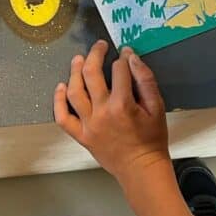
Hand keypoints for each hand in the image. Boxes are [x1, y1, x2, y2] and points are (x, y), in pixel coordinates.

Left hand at [53, 40, 169, 186]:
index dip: (122, 57)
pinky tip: (61, 87)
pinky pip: (63, 117)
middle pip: (91, 74)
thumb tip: (132, 58)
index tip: (124, 52)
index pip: (118, 70)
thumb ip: (145, 80)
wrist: (141, 169)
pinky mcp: (81, 136)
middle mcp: (101, 113)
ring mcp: (88, 125)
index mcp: (122, 105)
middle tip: (99, 46)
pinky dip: (58, 101)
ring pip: (74, 92)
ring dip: (74, 72)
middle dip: (95, 55)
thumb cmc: (152, 139)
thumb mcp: (157, 107)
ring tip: (78, 59)